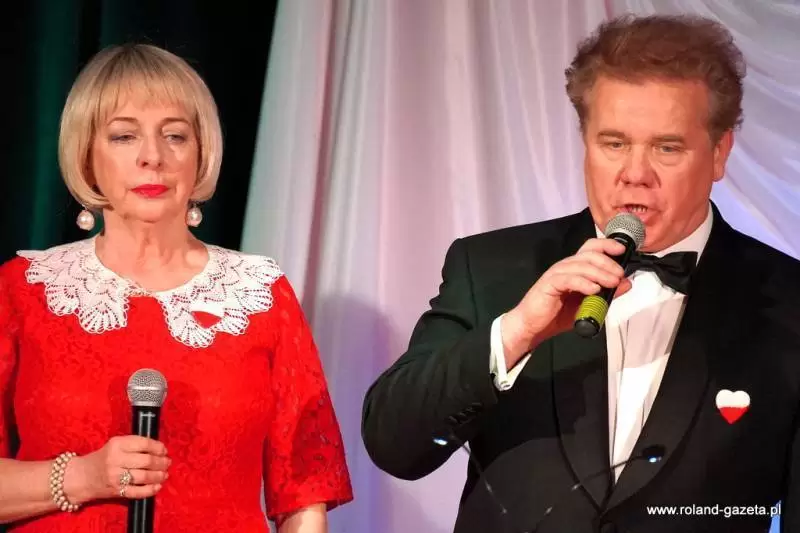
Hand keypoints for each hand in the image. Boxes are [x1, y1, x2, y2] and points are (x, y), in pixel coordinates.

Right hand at [63, 436, 170, 503]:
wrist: (82, 476)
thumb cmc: (104, 458)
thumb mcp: (116, 444)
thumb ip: (134, 444)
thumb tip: (159, 448)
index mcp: (117, 444)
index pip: (144, 443)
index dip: (158, 447)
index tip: (164, 450)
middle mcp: (115, 460)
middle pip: (147, 461)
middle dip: (161, 462)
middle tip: (167, 462)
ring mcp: (115, 477)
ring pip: (144, 477)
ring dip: (159, 476)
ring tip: (164, 474)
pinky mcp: (116, 491)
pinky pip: (138, 492)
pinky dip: (151, 490)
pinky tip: (157, 486)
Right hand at [502, 238, 631, 363]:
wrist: (532, 326)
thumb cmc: (556, 315)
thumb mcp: (588, 304)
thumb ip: (607, 294)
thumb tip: (625, 284)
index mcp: (574, 269)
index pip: (591, 248)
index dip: (606, 245)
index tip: (621, 250)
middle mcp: (565, 267)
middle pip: (588, 254)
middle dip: (607, 263)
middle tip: (618, 275)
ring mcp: (556, 274)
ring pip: (580, 265)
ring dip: (599, 273)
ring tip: (612, 283)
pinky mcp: (549, 284)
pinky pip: (568, 279)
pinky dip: (583, 283)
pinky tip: (593, 290)